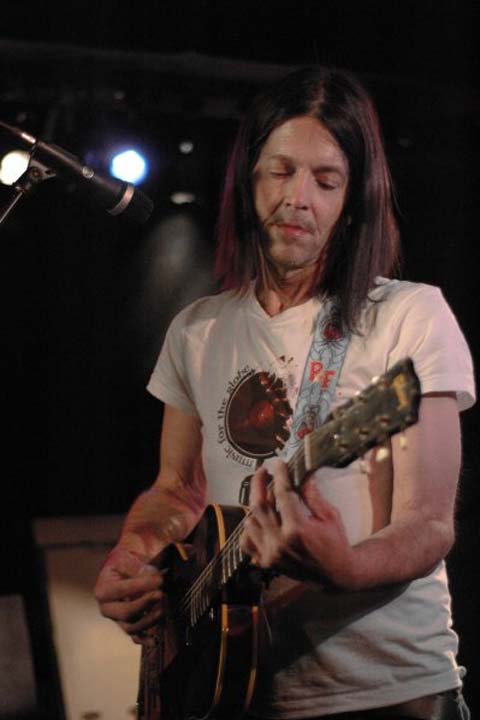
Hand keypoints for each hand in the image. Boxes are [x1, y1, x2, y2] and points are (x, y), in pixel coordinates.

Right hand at [94, 547, 165, 642]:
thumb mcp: (129, 557)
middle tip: (161, 594)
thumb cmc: (128, 557)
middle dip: (145, 605)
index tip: (159, 579)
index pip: (120, 590)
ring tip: (164, 608)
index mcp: (104, 588)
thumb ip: (138, 567)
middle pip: (125, 613)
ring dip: (149, 620)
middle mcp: (108, 606)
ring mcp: (119, 618)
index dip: (141, 585)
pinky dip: (146, 638)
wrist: (131, 562)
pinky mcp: (130, 624)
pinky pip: (137, 636)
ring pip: (132, 627)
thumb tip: (152, 577)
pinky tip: (155, 638)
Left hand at [240, 460, 354, 588]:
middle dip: (258, 483)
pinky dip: (250, 529)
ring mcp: (270, 554)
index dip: (279, 475)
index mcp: (298, 529)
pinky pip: (246, 542)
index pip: (282, 494)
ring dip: (256, 507)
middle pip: (258, 505)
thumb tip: (303, 475)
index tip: (278, 464)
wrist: (336, 573)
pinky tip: (260, 520)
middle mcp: (280, 542)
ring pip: (250, 522)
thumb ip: (313, 495)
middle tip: (262, 471)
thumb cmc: (335, 542)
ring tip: (266, 497)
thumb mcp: (330, 515)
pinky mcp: (266, 562)